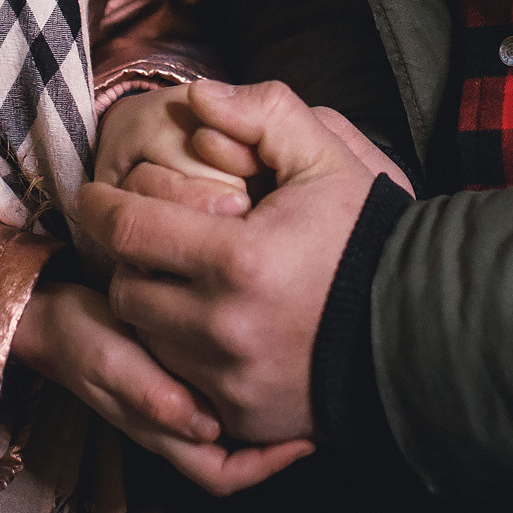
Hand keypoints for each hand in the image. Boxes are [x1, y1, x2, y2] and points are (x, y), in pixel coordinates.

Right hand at [9, 278, 312, 494]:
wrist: (51, 315)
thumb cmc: (79, 338)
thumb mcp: (108, 360)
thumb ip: (148, 391)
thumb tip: (203, 426)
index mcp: (161, 430)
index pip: (225, 473)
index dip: (269, 464)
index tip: (306, 439)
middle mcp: (177, 423)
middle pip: (241, 455)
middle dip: (280, 438)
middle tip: (321, 408)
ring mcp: (180, 399)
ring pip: (237, 424)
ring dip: (269, 412)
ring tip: (304, 381)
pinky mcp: (181, 371)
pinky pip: (225, 392)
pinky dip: (250, 382)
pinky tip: (268, 353)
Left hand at [74, 81, 384, 446]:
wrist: (420, 326)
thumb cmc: (366, 235)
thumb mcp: (327, 157)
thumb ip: (263, 113)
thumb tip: (197, 97)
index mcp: (238, 259)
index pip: (128, 229)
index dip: (100, 205)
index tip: (92, 194)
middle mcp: (223, 327)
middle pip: (126, 289)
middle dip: (132, 258)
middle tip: (153, 239)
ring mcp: (229, 380)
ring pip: (146, 339)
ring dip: (154, 305)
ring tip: (185, 279)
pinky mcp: (240, 416)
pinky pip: (177, 384)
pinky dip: (180, 353)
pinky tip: (209, 323)